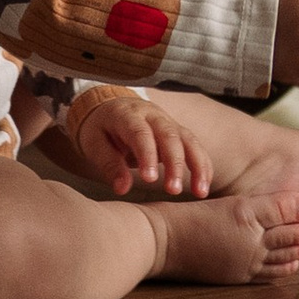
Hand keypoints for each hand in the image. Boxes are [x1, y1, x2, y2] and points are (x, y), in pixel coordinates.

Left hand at [68, 89, 210, 199]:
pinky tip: (205, 184)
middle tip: (174, 190)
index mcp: (127, 114)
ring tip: (201, 191)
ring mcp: (167, 121)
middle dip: (175, 163)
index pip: (140, 133)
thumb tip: (123, 189)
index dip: (147, 155)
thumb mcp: (94, 144)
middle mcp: (152, 114)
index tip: (150, 180)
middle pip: (169, 135)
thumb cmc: (99, 128)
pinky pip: (194, 145)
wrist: (109, 107)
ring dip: (197, 165)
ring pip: (188, 139)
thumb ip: (109, 165)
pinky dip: (202, 163)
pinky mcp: (176, 131)